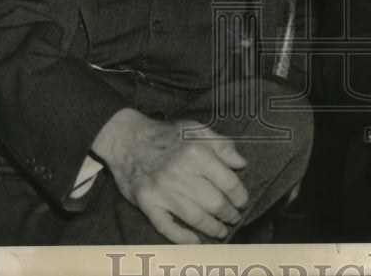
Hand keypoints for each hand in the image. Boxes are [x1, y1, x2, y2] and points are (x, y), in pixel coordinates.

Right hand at [92, 108, 247, 243]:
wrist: (127, 140)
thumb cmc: (166, 134)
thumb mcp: (196, 129)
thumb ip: (222, 145)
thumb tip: (241, 164)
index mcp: (196, 152)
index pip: (228, 182)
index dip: (239, 195)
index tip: (242, 201)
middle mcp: (180, 173)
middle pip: (214, 203)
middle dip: (229, 213)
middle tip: (233, 217)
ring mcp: (163, 190)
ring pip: (195, 217)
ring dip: (212, 228)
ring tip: (221, 231)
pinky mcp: (148, 203)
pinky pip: (167, 226)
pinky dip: (183, 237)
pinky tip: (195, 240)